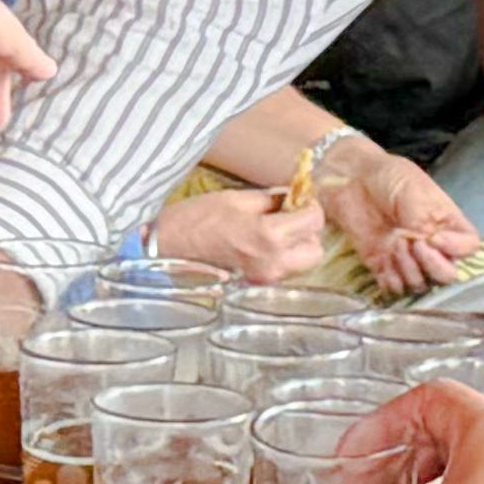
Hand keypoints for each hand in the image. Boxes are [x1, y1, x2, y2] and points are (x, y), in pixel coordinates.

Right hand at [152, 184, 329, 284]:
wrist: (168, 248)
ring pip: (303, 263)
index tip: (300, 199)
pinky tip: (264, 244)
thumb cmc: (198, 218)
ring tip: (276, 230)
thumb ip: (273, 200)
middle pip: (316, 250)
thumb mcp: (239, 199)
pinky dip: (283, 256)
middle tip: (291, 216)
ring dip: (297, 245)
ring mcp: (265, 279)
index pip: (314, 221)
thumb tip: (293, 198)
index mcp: (269, 236)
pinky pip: (284, 270)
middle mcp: (273, 263)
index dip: (311, 206)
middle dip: (308, 231)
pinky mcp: (257, 285)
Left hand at [330, 149, 479, 294]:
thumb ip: (424, 218)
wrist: (351, 180)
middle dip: (432, 264)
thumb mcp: (412, 189)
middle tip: (412, 242)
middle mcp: (432, 246)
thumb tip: (430, 241)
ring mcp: (407, 260)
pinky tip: (383, 263)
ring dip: (409, 269)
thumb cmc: (388, 177)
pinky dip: (391, 282)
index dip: (457, 249)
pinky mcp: (383, 268)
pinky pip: (395, 290)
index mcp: (446, 224)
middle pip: (448, 275)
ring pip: (421, 285)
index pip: (469, 247)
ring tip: (393, 243)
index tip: (433, 237)